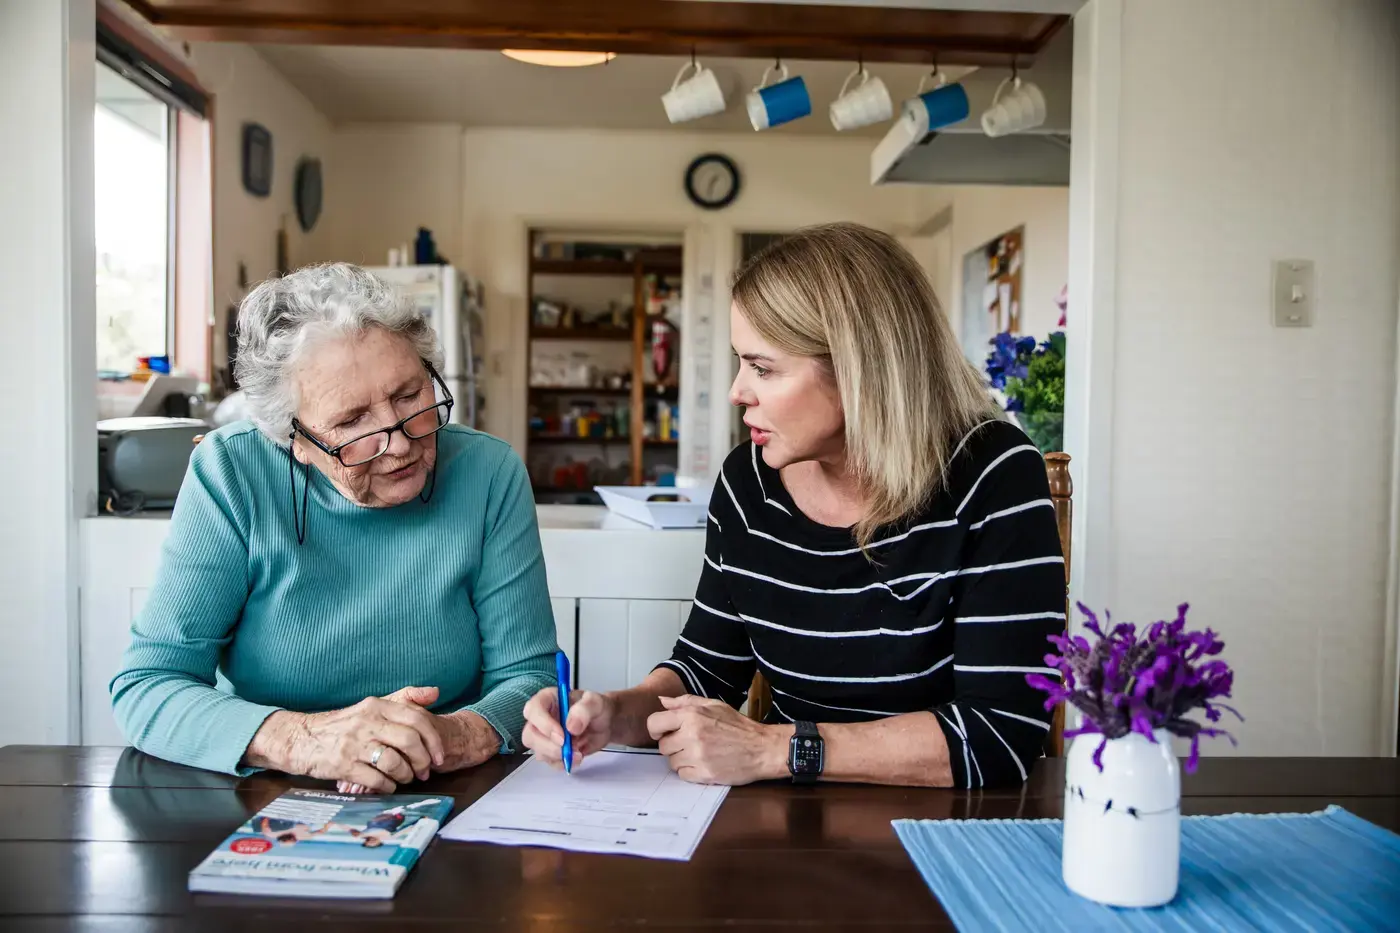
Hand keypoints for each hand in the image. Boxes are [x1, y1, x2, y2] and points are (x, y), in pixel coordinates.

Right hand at [250, 688, 446, 792]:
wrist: (301, 738)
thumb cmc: (343, 725)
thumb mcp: (371, 706)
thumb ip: (404, 698)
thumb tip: (436, 692)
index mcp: (376, 705)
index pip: (416, 718)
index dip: (433, 739)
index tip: (439, 755)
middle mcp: (366, 722)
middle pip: (409, 741)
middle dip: (423, 761)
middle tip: (425, 771)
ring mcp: (353, 744)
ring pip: (394, 762)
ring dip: (406, 775)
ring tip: (406, 778)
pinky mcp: (342, 765)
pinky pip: (375, 779)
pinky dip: (388, 786)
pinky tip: (388, 785)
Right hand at [521, 687, 614, 769]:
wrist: (605, 723)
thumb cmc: (597, 708)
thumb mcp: (596, 702)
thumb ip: (584, 710)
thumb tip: (571, 726)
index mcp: (547, 699)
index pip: (533, 710)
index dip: (543, 724)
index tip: (562, 736)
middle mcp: (541, 718)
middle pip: (530, 735)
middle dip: (549, 746)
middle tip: (570, 749)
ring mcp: (544, 736)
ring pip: (538, 751)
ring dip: (557, 756)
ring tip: (578, 752)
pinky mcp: (551, 750)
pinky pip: (549, 761)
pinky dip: (562, 763)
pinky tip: (576, 757)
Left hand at [647, 695, 788, 785]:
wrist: (762, 748)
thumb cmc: (738, 726)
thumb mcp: (713, 705)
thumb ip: (685, 702)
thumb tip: (662, 700)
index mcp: (691, 715)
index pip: (654, 723)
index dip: (657, 729)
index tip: (664, 732)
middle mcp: (692, 735)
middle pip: (663, 746)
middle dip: (673, 745)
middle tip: (690, 743)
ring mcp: (698, 756)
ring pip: (672, 762)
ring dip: (682, 759)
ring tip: (700, 753)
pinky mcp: (704, 774)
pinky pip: (683, 775)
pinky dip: (691, 771)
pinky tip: (704, 763)